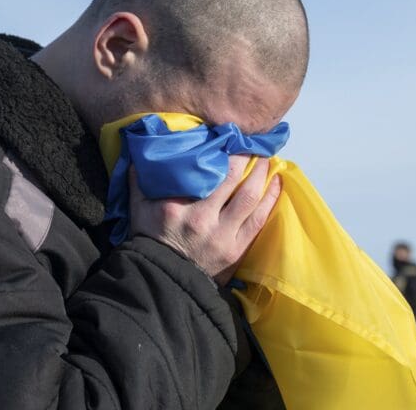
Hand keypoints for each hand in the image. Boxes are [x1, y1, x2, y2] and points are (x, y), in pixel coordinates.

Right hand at [129, 155, 280, 284]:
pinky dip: (271, 198)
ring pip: (250, 197)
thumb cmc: (151, 239)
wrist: (163, 279)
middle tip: (253, 143)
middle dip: (246, 157)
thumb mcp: (139, 208)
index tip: (229, 136)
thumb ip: (140, 180)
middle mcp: (201, 219)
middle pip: (232, 179)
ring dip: (262, 174)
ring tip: (267, 159)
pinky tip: (277, 183)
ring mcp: (222, 236)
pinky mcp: (236, 250)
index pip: (204, 171)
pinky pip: (259, 219)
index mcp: (177, 207)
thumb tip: (139, 152)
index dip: (222, 151)